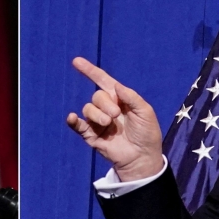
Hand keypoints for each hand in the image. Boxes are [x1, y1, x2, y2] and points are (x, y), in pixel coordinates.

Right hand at [66, 57, 163, 181]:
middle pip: (97, 96)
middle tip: (116, 116)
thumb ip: (131, 97)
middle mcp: (107, 108)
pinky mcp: (91, 135)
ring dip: (98, 115)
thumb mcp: (145, 112)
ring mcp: (98, 122)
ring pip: (88, 109)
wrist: (142, 157)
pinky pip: (77, 125)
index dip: (90, 71)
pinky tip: (72, 117)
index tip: (76, 61)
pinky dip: (72, 121)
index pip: (102, 81)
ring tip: (109, 124)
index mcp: (119, 99)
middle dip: (106, 104)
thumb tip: (115, 85)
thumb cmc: (147, 134)